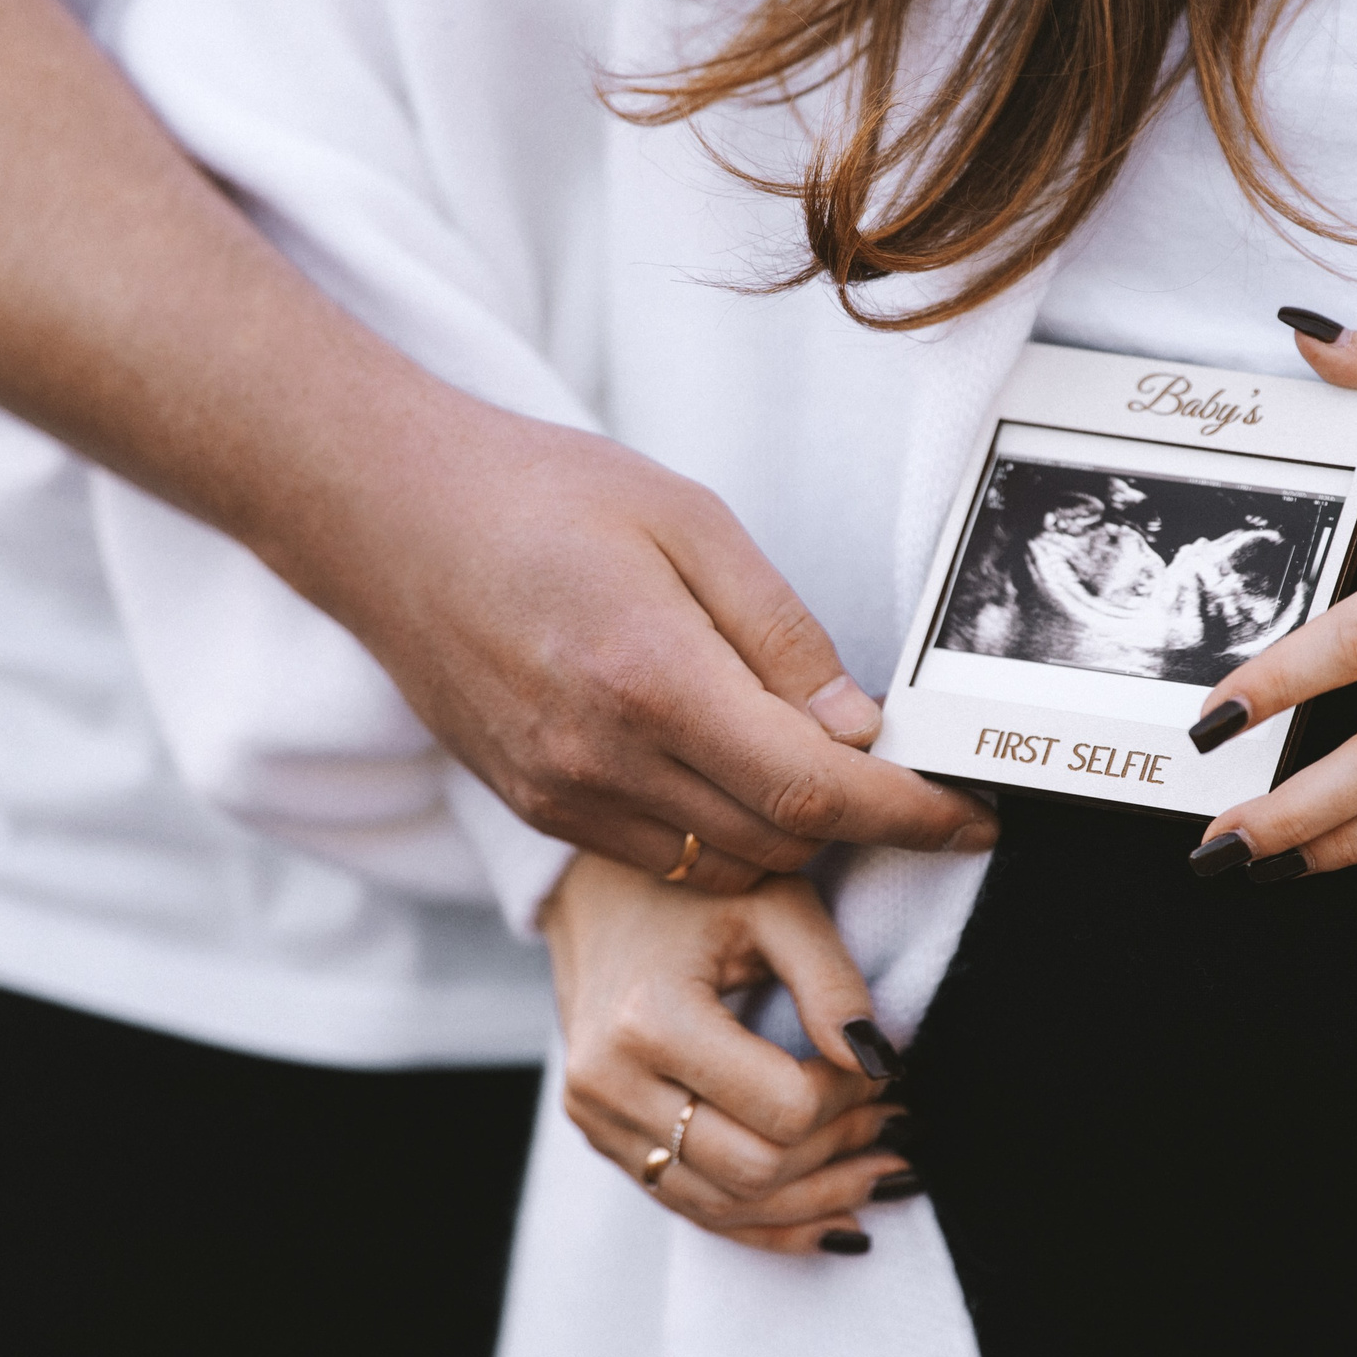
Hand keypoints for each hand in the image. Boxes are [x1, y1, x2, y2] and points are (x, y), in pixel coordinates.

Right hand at [306, 395, 997, 893]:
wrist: (384, 515)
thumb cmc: (539, 493)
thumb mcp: (689, 522)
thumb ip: (783, 635)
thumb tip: (861, 730)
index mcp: (651, 677)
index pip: (814, 791)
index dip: (909, 816)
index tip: (971, 817)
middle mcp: (602, 758)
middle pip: (780, 843)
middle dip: (862, 822)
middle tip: (905, 772)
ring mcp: (560, 794)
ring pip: (724, 864)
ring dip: (791, 835)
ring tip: (813, 762)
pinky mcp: (534, 807)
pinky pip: (662, 855)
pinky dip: (720, 833)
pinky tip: (729, 768)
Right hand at [542, 853, 916, 1253]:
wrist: (599, 897)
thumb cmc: (697, 893)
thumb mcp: (777, 906)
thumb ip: (832, 981)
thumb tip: (881, 1064)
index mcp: (650, 1018)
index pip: (782, 1107)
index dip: (849, 1099)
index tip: (882, 1067)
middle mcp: (608, 1082)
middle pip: (753, 1170)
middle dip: (838, 1151)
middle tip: (896, 1119)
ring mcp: (597, 1120)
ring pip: (726, 1208)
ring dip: (816, 1198)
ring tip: (885, 1167)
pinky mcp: (603, 1141)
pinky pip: (695, 1212)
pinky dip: (771, 1223)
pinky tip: (837, 1217)